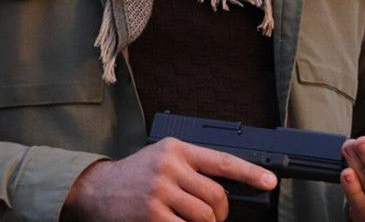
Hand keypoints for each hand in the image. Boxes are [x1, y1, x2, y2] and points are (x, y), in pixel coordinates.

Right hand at [60, 137, 276, 221]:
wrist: (94, 191)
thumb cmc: (132, 178)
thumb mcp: (161, 160)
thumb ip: (191, 169)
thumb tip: (225, 190)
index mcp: (176, 149)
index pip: (222, 160)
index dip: (250, 173)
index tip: (270, 182)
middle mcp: (169, 167)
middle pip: (216, 197)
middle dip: (220, 214)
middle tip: (213, 219)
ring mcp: (160, 192)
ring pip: (205, 217)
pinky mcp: (152, 216)